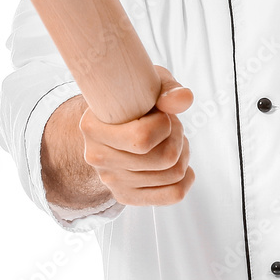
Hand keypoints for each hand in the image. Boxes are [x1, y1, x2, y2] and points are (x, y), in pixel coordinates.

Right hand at [79, 65, 195, 206]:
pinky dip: (186, 178)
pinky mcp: (125, 196)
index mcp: (92, 127)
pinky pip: (173, 194)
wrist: (113, 121)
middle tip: (171, 125)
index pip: (142, 138)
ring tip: (170, 139)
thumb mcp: (147, 83)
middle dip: (178, 137)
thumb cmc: (132, 98)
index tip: (161, 112)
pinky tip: (179, 161)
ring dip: (182, 153)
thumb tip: (184, 99)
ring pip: (173, 175)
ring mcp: (111, 181)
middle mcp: (97, 158)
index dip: (165, 123)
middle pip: (165, 158)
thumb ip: (168, 88)